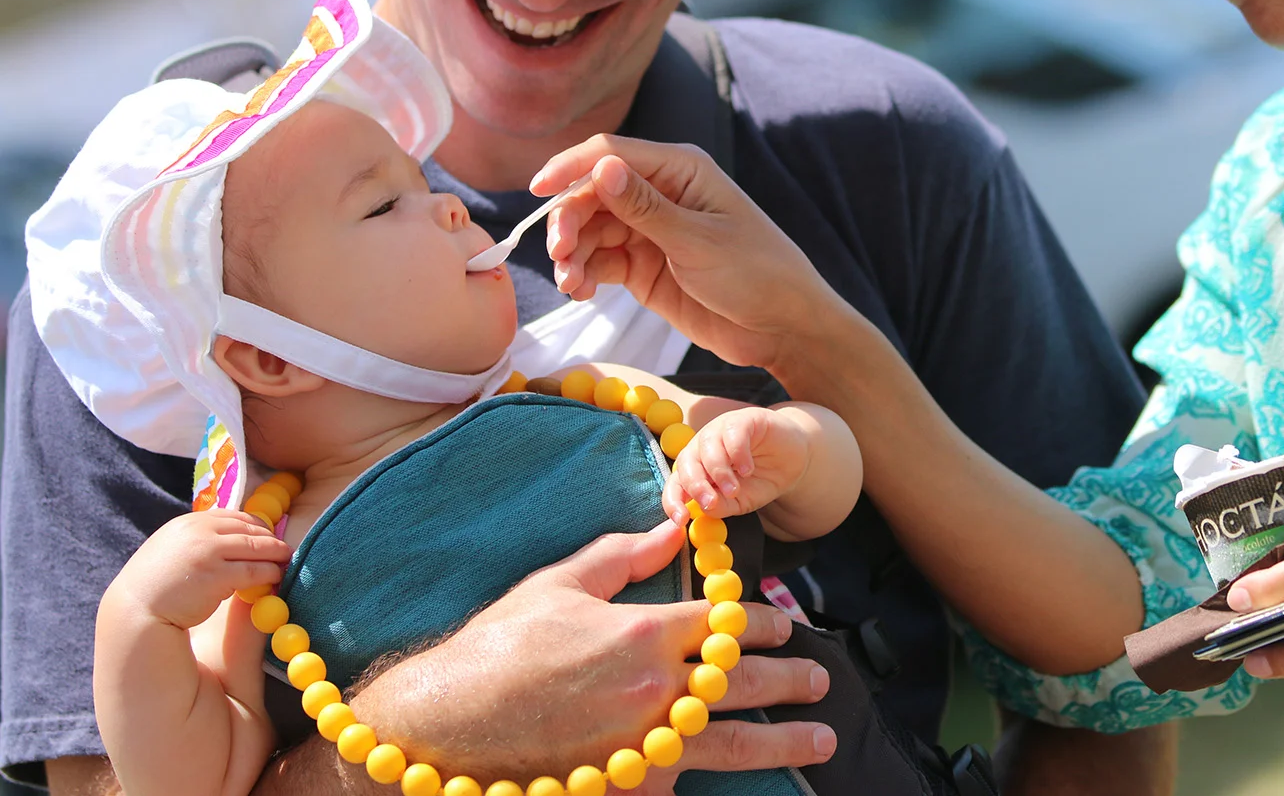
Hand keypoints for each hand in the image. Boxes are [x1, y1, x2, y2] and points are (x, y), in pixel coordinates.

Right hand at [108, 510, 290, 628]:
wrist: (135, 612)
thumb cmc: (153, 587)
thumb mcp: (171, 550)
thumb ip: (196, 540)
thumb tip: (228, 538)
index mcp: (188, 523)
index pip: (233, 516)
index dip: (254, 525)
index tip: (267, 534)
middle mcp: (199, 531)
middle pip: (248, 528)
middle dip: (269, 538)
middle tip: (284, 548)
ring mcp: (208, 552)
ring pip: (256, 547)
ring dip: (276, 554)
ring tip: (286, 560)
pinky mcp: (217, 576)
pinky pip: (254, 570)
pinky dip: (270, 572)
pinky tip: (276, 577)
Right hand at [354, 520, 834, 781]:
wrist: (447, 723)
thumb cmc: (500, 645)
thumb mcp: (562, 581)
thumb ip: (627, 552)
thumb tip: (675, 527)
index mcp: (644, 631)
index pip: (725, 623)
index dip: (760, 622)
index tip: (781, 625)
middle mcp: (655, 690)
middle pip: (743, 682)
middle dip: (790, 680)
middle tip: (820, 681)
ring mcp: (644, 745)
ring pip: (733, 742)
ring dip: (784, 740)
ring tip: (821, 738)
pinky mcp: (627, 786)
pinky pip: (685, 781)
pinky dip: (716, 778)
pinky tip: (743, 777)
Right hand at [534, 136, 849, 373]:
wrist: (783, 328)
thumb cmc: (757, 273)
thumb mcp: (698, 241)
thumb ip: (645, 208)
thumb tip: (601, 166)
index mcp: (679, 170)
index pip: (609, 154)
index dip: (569, 168)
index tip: (536, 191)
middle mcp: (659, 194)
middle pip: (591, 194)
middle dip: (569, 220)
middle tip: (561, 255)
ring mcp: (649, 231)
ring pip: (590, 230)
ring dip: (572, 253)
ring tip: (571, 284)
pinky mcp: (643, 267)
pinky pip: (599, 261)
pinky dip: (583, 273)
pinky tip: (580, 291)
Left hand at [664, 407, 809, 522]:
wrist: (795, 460)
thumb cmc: (762, 480)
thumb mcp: (741, 501)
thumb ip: (722, 506)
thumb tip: (706, 508)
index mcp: (697, 469)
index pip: (676, 484)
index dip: (673, 501)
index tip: (680, 519)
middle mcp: (703, 447)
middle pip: (686, 463)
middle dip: (695, 486)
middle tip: (710, 502)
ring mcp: (721, 430)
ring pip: (707, 447)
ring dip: (718, 471)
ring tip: (734, 489)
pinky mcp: (743, 419)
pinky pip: (732, 434)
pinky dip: (737, 454)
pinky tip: (748, 469)